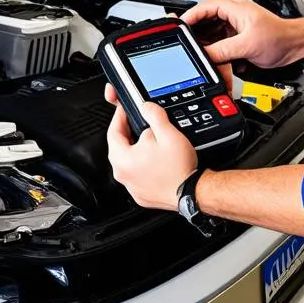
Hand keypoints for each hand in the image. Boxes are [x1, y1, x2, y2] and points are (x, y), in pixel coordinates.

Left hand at [105, 87, 197, 210]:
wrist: (191, 192)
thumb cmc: (178, 169)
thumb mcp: (167, 133)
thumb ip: (154, 115)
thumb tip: (146, 107)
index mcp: (122, 159)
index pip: (112, 132)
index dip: (119, 117)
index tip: (125, 110)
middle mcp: (123, 174)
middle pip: (119, 147)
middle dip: (128, 132)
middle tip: (138, 123)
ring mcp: (131, 186)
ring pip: (129, 161)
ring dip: (137, 150)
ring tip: (152, 142)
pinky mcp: (141, 194)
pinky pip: (138, 175)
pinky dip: (144, 166)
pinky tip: (157, 161)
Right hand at [183, 0, 303, 68]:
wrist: (296, 46)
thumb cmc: (281, 37)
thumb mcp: (248, 45)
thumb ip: (223, 50)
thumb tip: (205, 55)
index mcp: (234, 7)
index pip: (202, 7)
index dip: (188, 17)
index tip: (178, 28)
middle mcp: (232, 14)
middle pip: (203, 22)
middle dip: (195, 35)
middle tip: (186, 45)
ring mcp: (233, 26)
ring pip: (210, 35)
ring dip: (206, 46)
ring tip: (201, 55)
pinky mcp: (236, 38)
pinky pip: (219, 44)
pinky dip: (215, 53)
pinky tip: (216, 60)